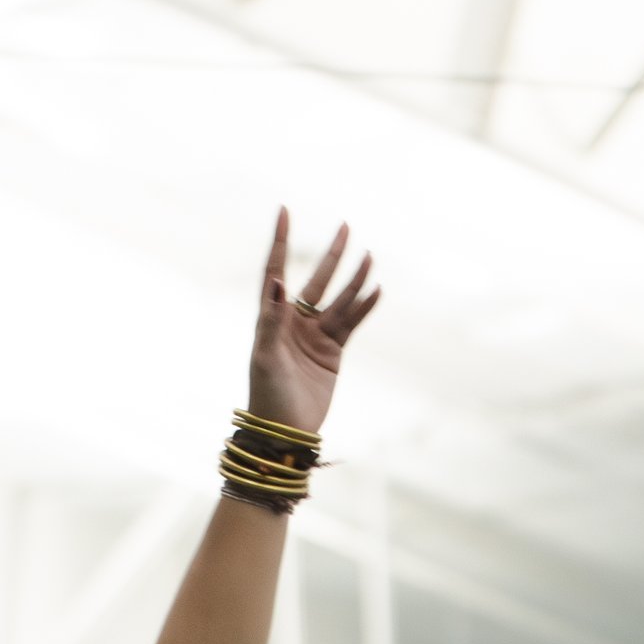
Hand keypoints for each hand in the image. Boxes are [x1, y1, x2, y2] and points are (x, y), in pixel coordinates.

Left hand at [245, 207, 379, 439]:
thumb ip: (272, 320)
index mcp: (272, 318)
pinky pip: (352, 323)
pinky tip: (376, 290)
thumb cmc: (266, 395)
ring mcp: (315, 336)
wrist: (284, 433)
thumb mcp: (266, 357)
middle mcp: (294, 322)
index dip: (280, 242)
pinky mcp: (333, 352)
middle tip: (345, 226)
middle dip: (331, 255)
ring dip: (355, 280)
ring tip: (370, 257)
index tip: (284, 211)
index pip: (276, 270)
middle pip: (317, 280)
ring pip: (340, 300)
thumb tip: (278, 282)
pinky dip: (364, 308)